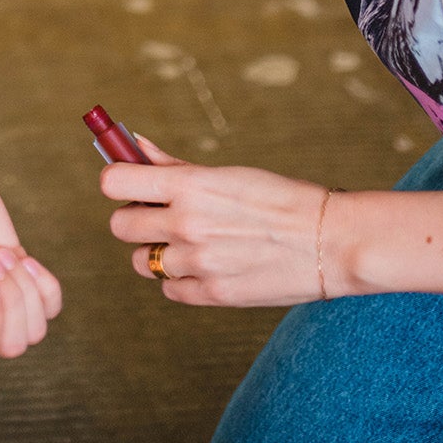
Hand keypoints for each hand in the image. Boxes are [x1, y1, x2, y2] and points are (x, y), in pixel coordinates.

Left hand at [103, 134, 328, 306]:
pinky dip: (180, 280)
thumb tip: (135, 146)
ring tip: (186, 242)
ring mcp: (198, 264)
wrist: (329, 241)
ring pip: (141, 262)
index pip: (113, 183)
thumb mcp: (225, 174)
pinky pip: (169, 290)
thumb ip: (173, 167)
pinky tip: (205, 265)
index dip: (117, 182)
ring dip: (155, 252)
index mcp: (188, 187)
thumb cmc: (278, 198)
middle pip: (120, 226)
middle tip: (160, 215)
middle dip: (135, 219)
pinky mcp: (212, 296)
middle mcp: (187, 225)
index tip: (129, 183)